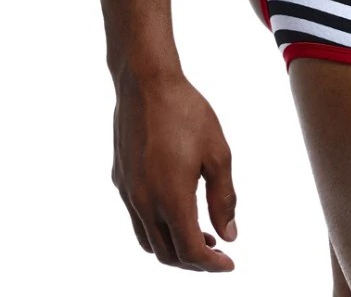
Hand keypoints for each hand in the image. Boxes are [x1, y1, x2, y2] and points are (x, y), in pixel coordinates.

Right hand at [111, 69, 237, 269]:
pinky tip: (177, 209)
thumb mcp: (218, 154)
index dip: (211, 265)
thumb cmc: (188, 114)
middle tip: (217, 253)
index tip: (230, 264)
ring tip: (201, 234)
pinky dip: (158, 228)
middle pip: (166, 253)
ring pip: (148, 240)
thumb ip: (223, 198)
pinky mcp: (121, 180)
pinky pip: (137, 218)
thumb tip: (228, 235)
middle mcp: (144, 203)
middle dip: (193, 261)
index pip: (189, 251)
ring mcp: (128, 193)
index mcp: (170, 199)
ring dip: (174, 246)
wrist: (147, 85)